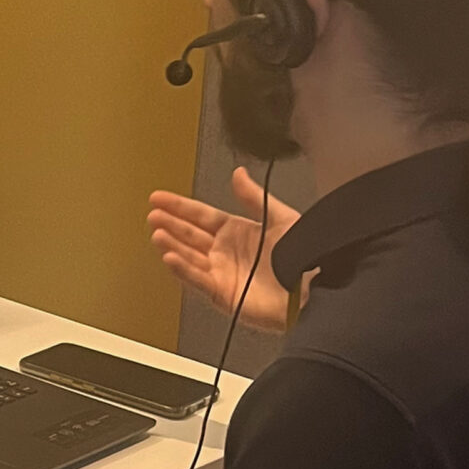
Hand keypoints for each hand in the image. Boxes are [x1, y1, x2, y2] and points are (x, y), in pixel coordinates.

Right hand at [147, 165, 297, 333]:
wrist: (316, 289)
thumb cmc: (305, 256)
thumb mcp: (280, 217)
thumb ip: (254, 198)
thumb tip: (238, 174)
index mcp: (239, 232)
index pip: (201, 215)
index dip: (180, 206)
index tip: (159, 198)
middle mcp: (227, 252)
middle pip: (190, 235)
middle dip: (170, 224)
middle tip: (153, 214)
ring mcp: (223, 274)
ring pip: (189, 257)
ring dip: (172, 245)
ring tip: (157, 233)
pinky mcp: (224, 295)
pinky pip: (198, 280)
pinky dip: (183, 269)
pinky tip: (170, 256)